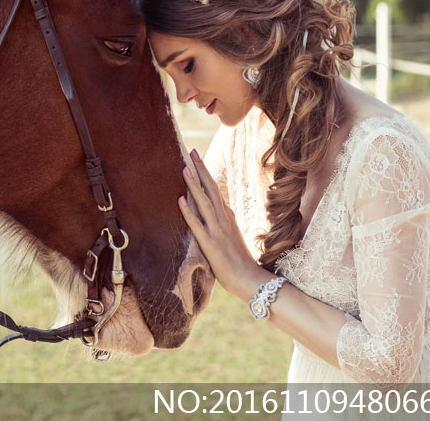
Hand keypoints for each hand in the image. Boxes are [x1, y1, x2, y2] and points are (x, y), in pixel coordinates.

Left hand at [179, 149, 265, 301]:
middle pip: (211, 189)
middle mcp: (223, 219)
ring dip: (194, 184)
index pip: (215, 190)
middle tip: (192, 151)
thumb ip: (225, 222)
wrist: (250, 279)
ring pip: (204, 202)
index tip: (198, 158)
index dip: (206, 174)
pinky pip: (197, 225)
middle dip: (201, 169)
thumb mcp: (232, 235)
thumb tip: (220, 210)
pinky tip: (180, 200)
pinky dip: (188, 211)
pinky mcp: (211, 244)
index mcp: (228, 216)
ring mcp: (217, 230)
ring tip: (184, 168)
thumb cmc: (239, 260)